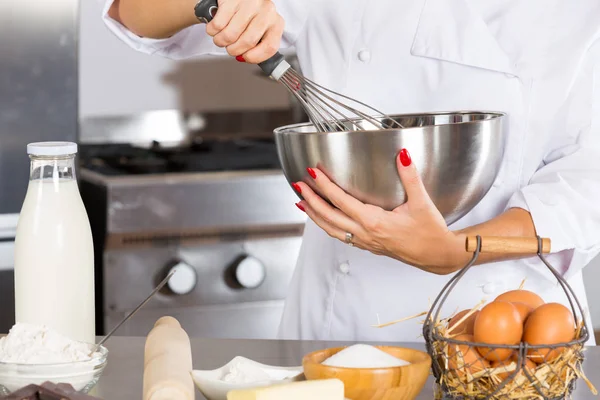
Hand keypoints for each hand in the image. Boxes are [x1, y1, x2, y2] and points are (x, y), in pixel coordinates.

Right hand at [205, 0, 283, 62]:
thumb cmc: (248, 14)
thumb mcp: (260, 29)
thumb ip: (257, 45)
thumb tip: (243, 58)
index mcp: (276, 22)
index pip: (270, 47)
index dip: (254, 57)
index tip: (245, 57)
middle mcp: (265, 11)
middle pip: (247, 42)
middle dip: (234, 50)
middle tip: (230, 46)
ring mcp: (248, 4)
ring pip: (230, 35)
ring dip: (221, 41)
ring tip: (222, 36)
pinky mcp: (231, 0)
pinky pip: (217, 25)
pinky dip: (212, 30)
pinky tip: (216, 26)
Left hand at [293, 149, 464, 274]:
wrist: (438, 256)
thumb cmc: (431, 233)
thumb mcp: (422, 203)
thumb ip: (410, 177)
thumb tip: (402, 155)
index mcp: (374, 222)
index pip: (341, 201)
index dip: (324, 186)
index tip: (313, 173)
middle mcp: (365, 233)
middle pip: (328, 216)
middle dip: (311, 200)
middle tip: (298, 185)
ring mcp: (365, 242)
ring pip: (331, 229)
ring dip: (314, 215)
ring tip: (301, 202)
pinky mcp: (368, 245)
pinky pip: (340, 235)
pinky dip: (326, 225)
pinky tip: (323, 218)